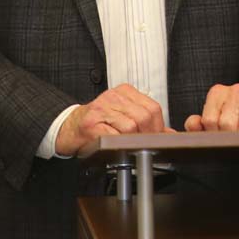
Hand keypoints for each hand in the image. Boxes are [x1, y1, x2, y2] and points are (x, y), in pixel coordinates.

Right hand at [55, 83, 172, 155]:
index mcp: (125, 92)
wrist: (68, 127)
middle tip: (141, 146)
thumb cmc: (97, 124)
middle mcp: (113, 96)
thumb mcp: (124, 117)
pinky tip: (113, 146)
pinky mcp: (90, 123)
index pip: (153, 108)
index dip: (157, 127)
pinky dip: (117, 144)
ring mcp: (101, 108)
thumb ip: (147, 123)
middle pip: (144, 117)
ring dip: (132, 141)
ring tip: (126, 146)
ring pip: (131, 126)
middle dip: (147, 136)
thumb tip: (170, 134)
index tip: (153, 138)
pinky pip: (113, 136)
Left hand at [184, 83, 238, 131]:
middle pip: (227, 122)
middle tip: (232, 139)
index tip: (218, 135)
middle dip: (228, 136)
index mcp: (218, 92)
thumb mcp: (211, 124)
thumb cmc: (232, 124)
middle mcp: (236, 90)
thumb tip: (193, 123)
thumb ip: (197, 125)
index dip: (213, 133)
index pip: (210, 119)